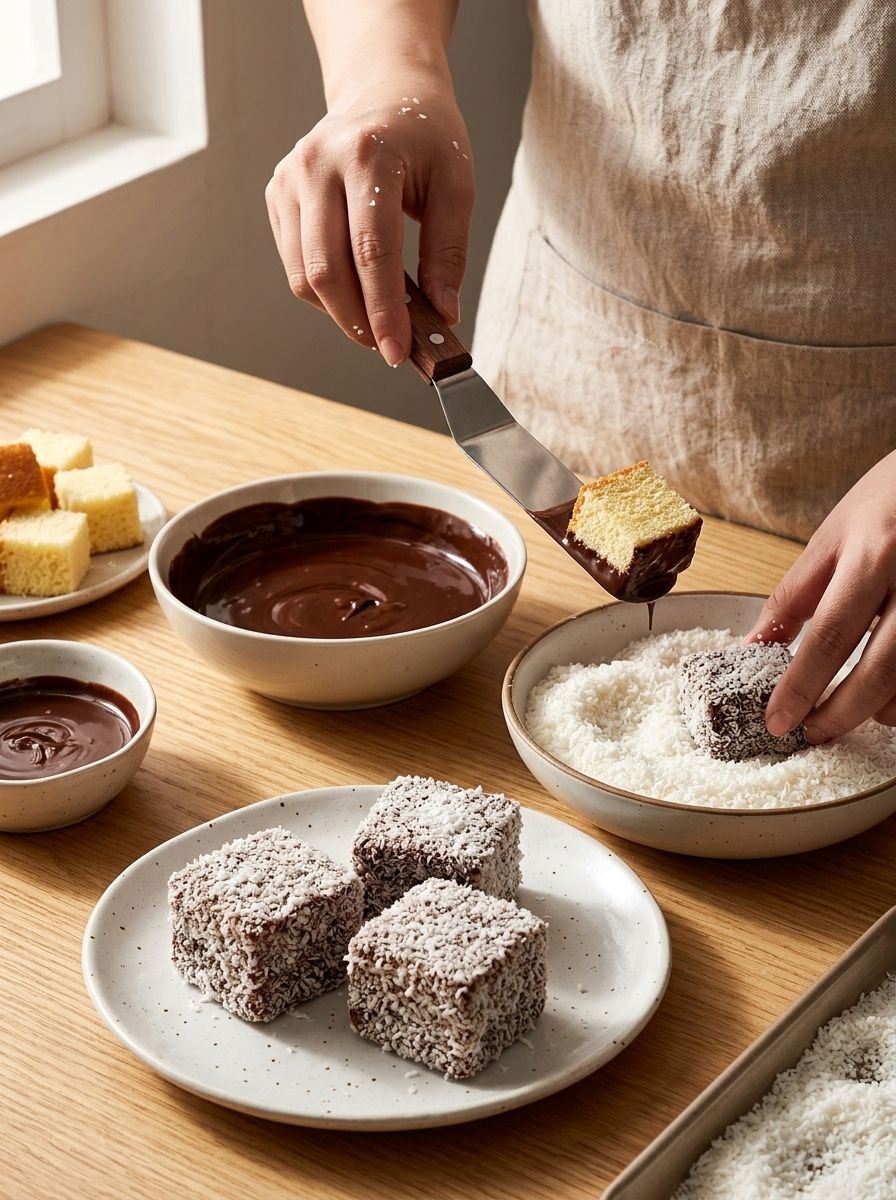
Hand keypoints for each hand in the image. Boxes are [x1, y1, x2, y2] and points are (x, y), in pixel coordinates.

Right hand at [265, 82, 473, 366]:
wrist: (384, 91)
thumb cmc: (425, 137)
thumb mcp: (456, 185)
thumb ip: (449, 253)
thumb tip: (442, 315)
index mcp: (366, 154)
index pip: (371, 251)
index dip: (384, 311)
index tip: (399, 352)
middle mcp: (317, 163)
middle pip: (326, 270)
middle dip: (358, 322)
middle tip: (389, 348)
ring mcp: (289, 179)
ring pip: (304, 276)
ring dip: (341, 313)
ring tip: (377, 320)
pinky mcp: (277, 195)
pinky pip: (295, 265)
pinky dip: (325, 292)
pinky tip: (355, 289)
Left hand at [746, 450, 895, 742]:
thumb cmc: (889, 499)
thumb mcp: (833, 536)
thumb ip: (794, 596)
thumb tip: (755, 648)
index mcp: (872, 554)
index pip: (830, 635)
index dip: (801, 686)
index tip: (778, 720)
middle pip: (880, 669)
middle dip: (841, 712)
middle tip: (813, 732)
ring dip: (881, 708)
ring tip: (854, 713)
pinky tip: (890, 696)